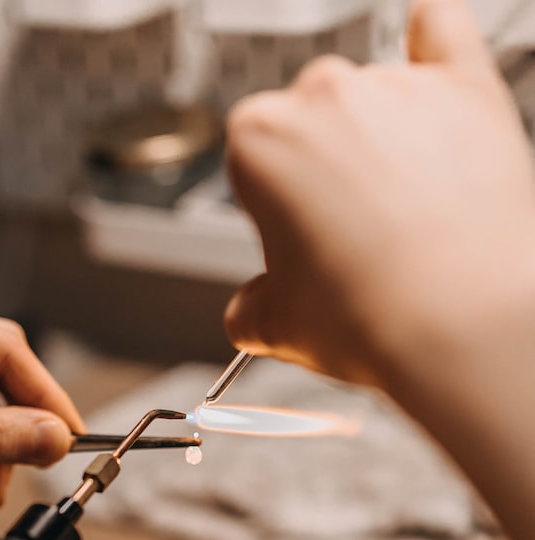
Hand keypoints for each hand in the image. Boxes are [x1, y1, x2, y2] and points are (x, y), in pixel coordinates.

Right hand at [224, 0, 534, 539]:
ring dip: (384, 144)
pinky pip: (444, 33)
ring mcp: (397, 84)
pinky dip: (438, 41)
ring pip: (376, 99)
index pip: (251, 164)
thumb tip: (250, 312)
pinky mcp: (468, 91)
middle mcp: (321, 94)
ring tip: (415, 219)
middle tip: (360, 252)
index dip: (279, 217)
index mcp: (257, 142)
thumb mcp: (281, 326)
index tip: (308, 257)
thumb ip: (254, 306)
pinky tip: (435, 45)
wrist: (467, 325)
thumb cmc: (372, 325)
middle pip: (310, 127)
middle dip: (326, 183)